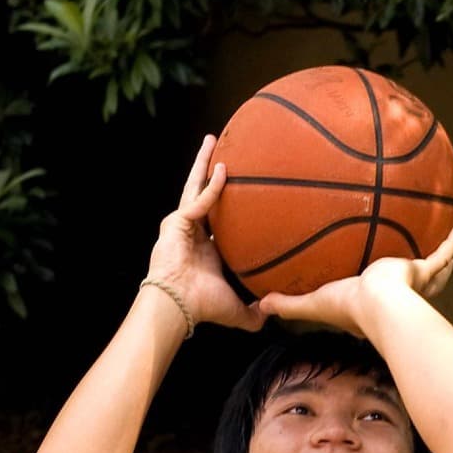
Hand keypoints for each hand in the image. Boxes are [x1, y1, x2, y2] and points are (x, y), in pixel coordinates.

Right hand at [145, 136, 262, 332]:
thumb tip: (275, 312)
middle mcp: (193, 230)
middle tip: (221, 148)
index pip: (219, 216)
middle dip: (209, 169)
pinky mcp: (177, 221)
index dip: (228, 200)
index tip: (242, 187)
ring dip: (204, 163)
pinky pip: (199, 200)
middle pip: (203, 191)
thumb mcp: (238, 307)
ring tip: (212, 140)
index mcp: (207, 246)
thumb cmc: (202, 306)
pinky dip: (212, 186)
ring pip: (195, 185)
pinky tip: (224, 170)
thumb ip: (256, 312)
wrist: (178, 305)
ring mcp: (182, 223)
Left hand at [256, 227, 452, 337]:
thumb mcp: (313, 303)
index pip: (373, 296)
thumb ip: (288, 304)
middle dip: (416, 277)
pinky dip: (452, 245)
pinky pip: (441, 255)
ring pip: (431, 272)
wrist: (378, 304)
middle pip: (408, 284)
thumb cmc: (347, 307)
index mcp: (372, 301)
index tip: (371, 284)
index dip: (372, 293)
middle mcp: (396, 292)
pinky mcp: (422, 270)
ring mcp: (412, 281)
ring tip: (445, 249)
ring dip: (439, 264)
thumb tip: (259, 305)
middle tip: (421, 267)